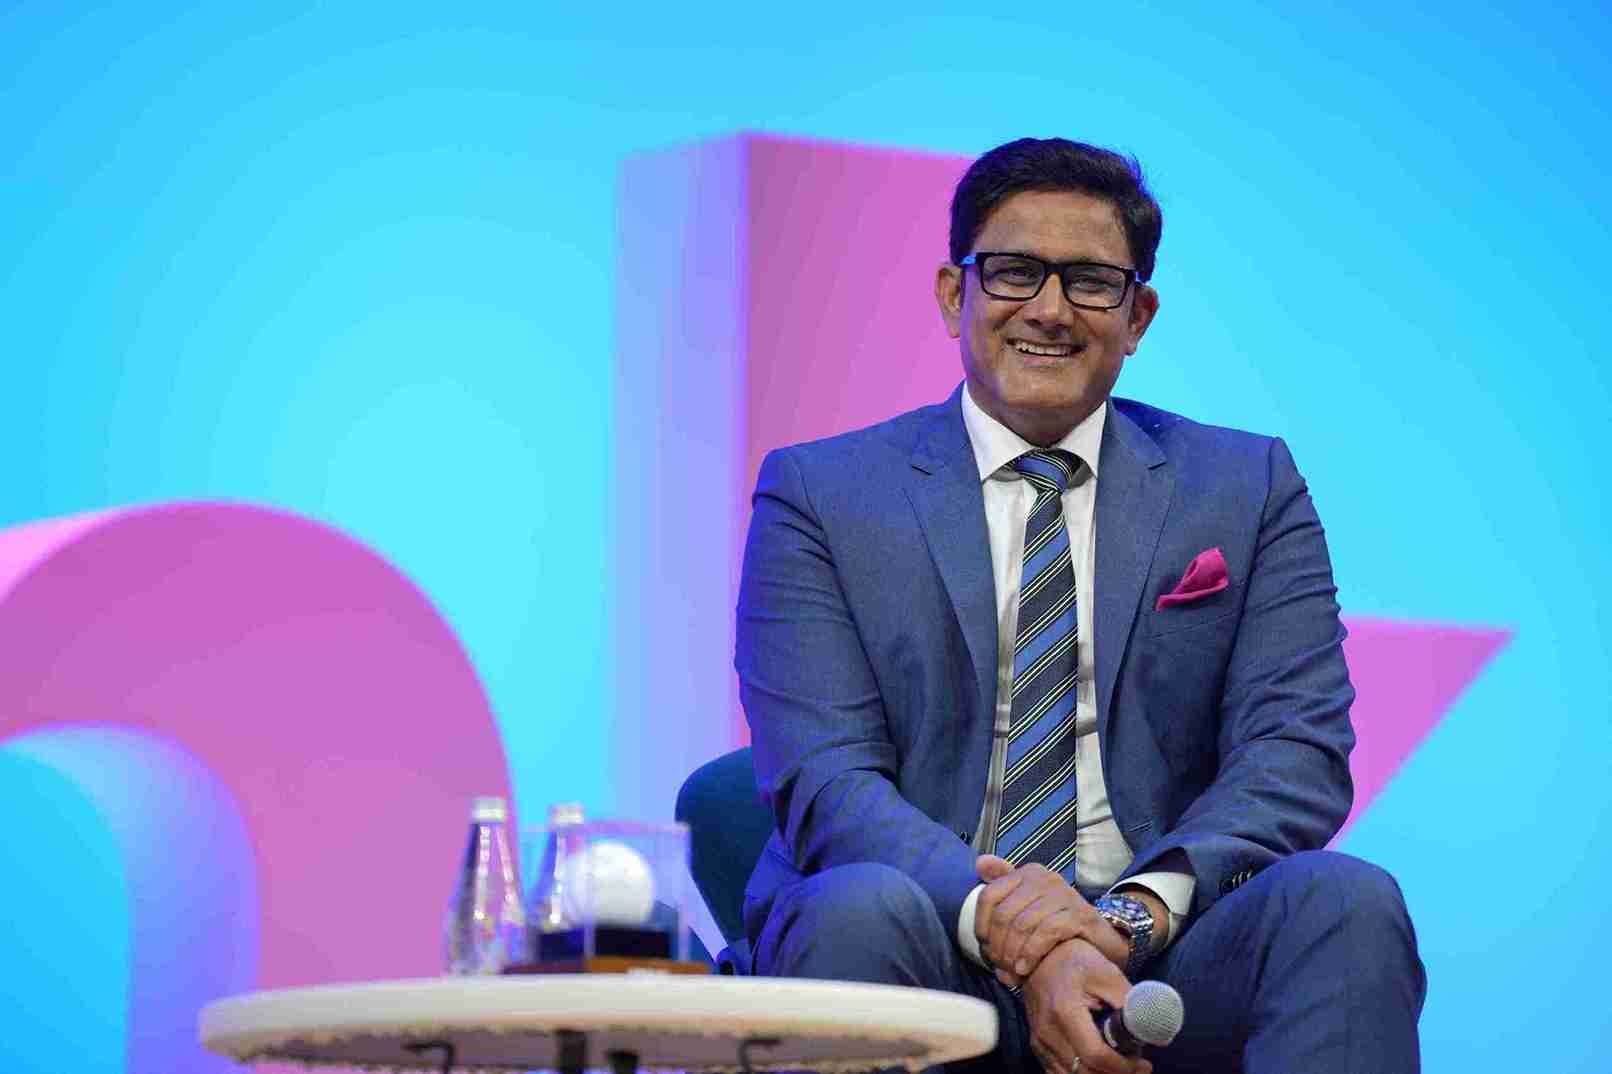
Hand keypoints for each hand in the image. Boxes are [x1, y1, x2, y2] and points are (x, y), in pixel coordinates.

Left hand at [974, 856, 1127, 986]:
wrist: (1102, 942)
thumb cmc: (1059, 925)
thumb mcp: (1030, 903)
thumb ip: (1005, 883)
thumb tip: (980, 862)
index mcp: (1028, 874)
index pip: (989, 896)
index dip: (981, 925)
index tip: (985, 947)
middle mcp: (1045, 879)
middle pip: (1004, 914)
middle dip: (997, 946)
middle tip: (999, 966)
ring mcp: (1064, 895)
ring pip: (1023, 925)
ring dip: (1012, 954)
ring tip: (1012, 971)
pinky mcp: (1080, 914)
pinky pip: (1046, 933)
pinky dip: (1031, 954)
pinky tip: (1026, 969)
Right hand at [1022, 938, 1150, 1073]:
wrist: (1039, 956)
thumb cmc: (1076, 960)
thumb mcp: (1108, 974)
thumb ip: (1132, 1004)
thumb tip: (1158, 1035)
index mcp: (1065, 1011)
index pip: (1096, 1055)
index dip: (1124, 1067)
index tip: (1144, 1064)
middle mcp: (1048, 1031)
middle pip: (1085, 1072)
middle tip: (1138, 1067)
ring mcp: (1039, 1041)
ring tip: (1121, 1066)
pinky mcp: (1037, 1046)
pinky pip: (1060, 1073)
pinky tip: (1100, 1066)